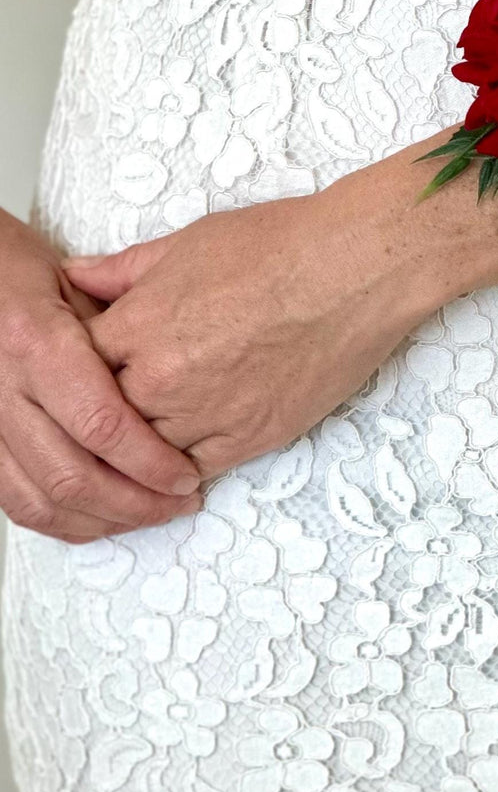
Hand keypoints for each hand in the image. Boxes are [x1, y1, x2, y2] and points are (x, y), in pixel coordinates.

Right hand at [0, 209, 202, 542]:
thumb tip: (172, 381)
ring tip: (149, 513)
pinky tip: (99, 517)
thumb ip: (119, 333)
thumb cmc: (15, 271)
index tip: (185, 475)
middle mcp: (2, 388)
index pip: (101, 423)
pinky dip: (60, 519)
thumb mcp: (75, 283)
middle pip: (72, 473)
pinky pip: (14, 500)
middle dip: (134, 502)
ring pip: (41, 499)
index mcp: (36, 342)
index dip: (149, 461)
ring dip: (102, 520)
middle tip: (179, 502)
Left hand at [62, 155, 448, 482]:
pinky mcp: (249, 440)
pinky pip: (193, 470)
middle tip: (120, 397)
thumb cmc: (280, 245)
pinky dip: (183, 465)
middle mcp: (162, 377)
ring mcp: (205, 414)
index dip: (78, 366)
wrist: (354, 269)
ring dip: (142, 444)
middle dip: (107, 407)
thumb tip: (75, 276)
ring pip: (144, 453)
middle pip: (105, 415)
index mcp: (139, 324)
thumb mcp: (188, 243)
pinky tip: (183, 452)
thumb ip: (123, 270)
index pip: (76, 366)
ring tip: (149, 428)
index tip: (90, 364)